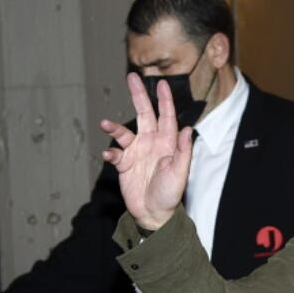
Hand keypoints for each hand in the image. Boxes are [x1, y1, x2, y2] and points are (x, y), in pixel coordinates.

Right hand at [100, 73, 194, 230]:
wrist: (154, 214)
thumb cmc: (170, 195)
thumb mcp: (180, 174)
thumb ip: (183, 152)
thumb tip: (187, 129)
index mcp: (168, 144)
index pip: (166, 117)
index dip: (164, 100)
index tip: (161, 83)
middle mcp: (151, 143)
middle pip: (144, 115)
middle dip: (138, 96)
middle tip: (132, 78)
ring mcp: (136, 152)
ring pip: (124, 132)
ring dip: (115, 127)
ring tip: (106, 124)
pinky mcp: (124, 164)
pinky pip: (115, 153)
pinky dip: (111, 152)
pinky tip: (108, 154)